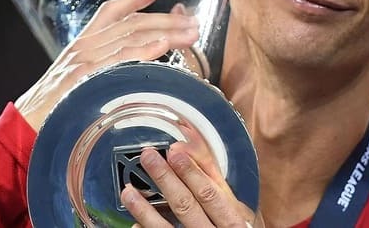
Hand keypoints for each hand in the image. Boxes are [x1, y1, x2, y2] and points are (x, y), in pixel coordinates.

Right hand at [14, 0, 199, 130]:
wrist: (25, 125)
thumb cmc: (52, 109)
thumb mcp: (72, 81)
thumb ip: (97, 70)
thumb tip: (123, 71)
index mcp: (81, 44)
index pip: (110, 11)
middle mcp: (85, 45)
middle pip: (131, 23)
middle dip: (165, 20)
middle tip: (193, 21)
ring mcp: (86, 59)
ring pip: (132, 36)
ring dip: (166, 33)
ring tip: (191, 33)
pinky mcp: (87, 75)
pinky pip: (121, 58)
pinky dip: (144, 50)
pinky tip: (164, 47)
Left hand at [120, 120, 263, 227]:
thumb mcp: (239, 211)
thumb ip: (218, 184)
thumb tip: (193, 148)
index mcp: (233, 220)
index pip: (211, 193)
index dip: (192, 171)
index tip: (175, 150)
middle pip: (187, 206)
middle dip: (166, 179)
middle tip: (149, 158)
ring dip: (145, 210)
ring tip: (129, 192)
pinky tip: (134, 224)